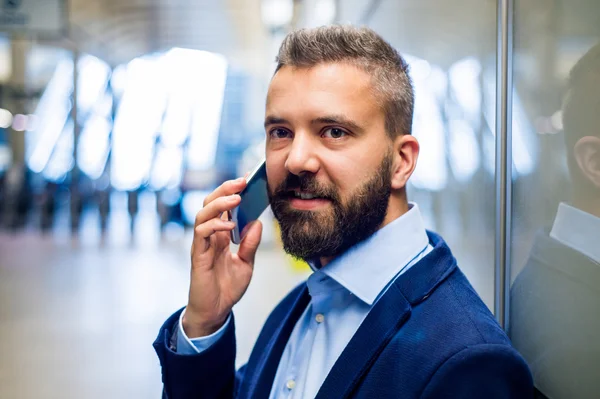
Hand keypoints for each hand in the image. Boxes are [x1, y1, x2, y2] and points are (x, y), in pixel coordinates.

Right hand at [182, 177, 262, 337]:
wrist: (216, 311)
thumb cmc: (228, 288)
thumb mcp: (247, 264)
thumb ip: (250, 244)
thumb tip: (257, 222)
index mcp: (221, 234)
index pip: (224, 206)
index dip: (233, 191)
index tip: (248, 179)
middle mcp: (210, 235)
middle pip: (211, 203)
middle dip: (225, 189)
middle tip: (242, 181)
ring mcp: (202, 244)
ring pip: (203, 213)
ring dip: (219, 203)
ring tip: (236, 198)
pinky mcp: (198, 255)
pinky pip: (201, 233)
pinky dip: (214, 225)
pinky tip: (228, 224)